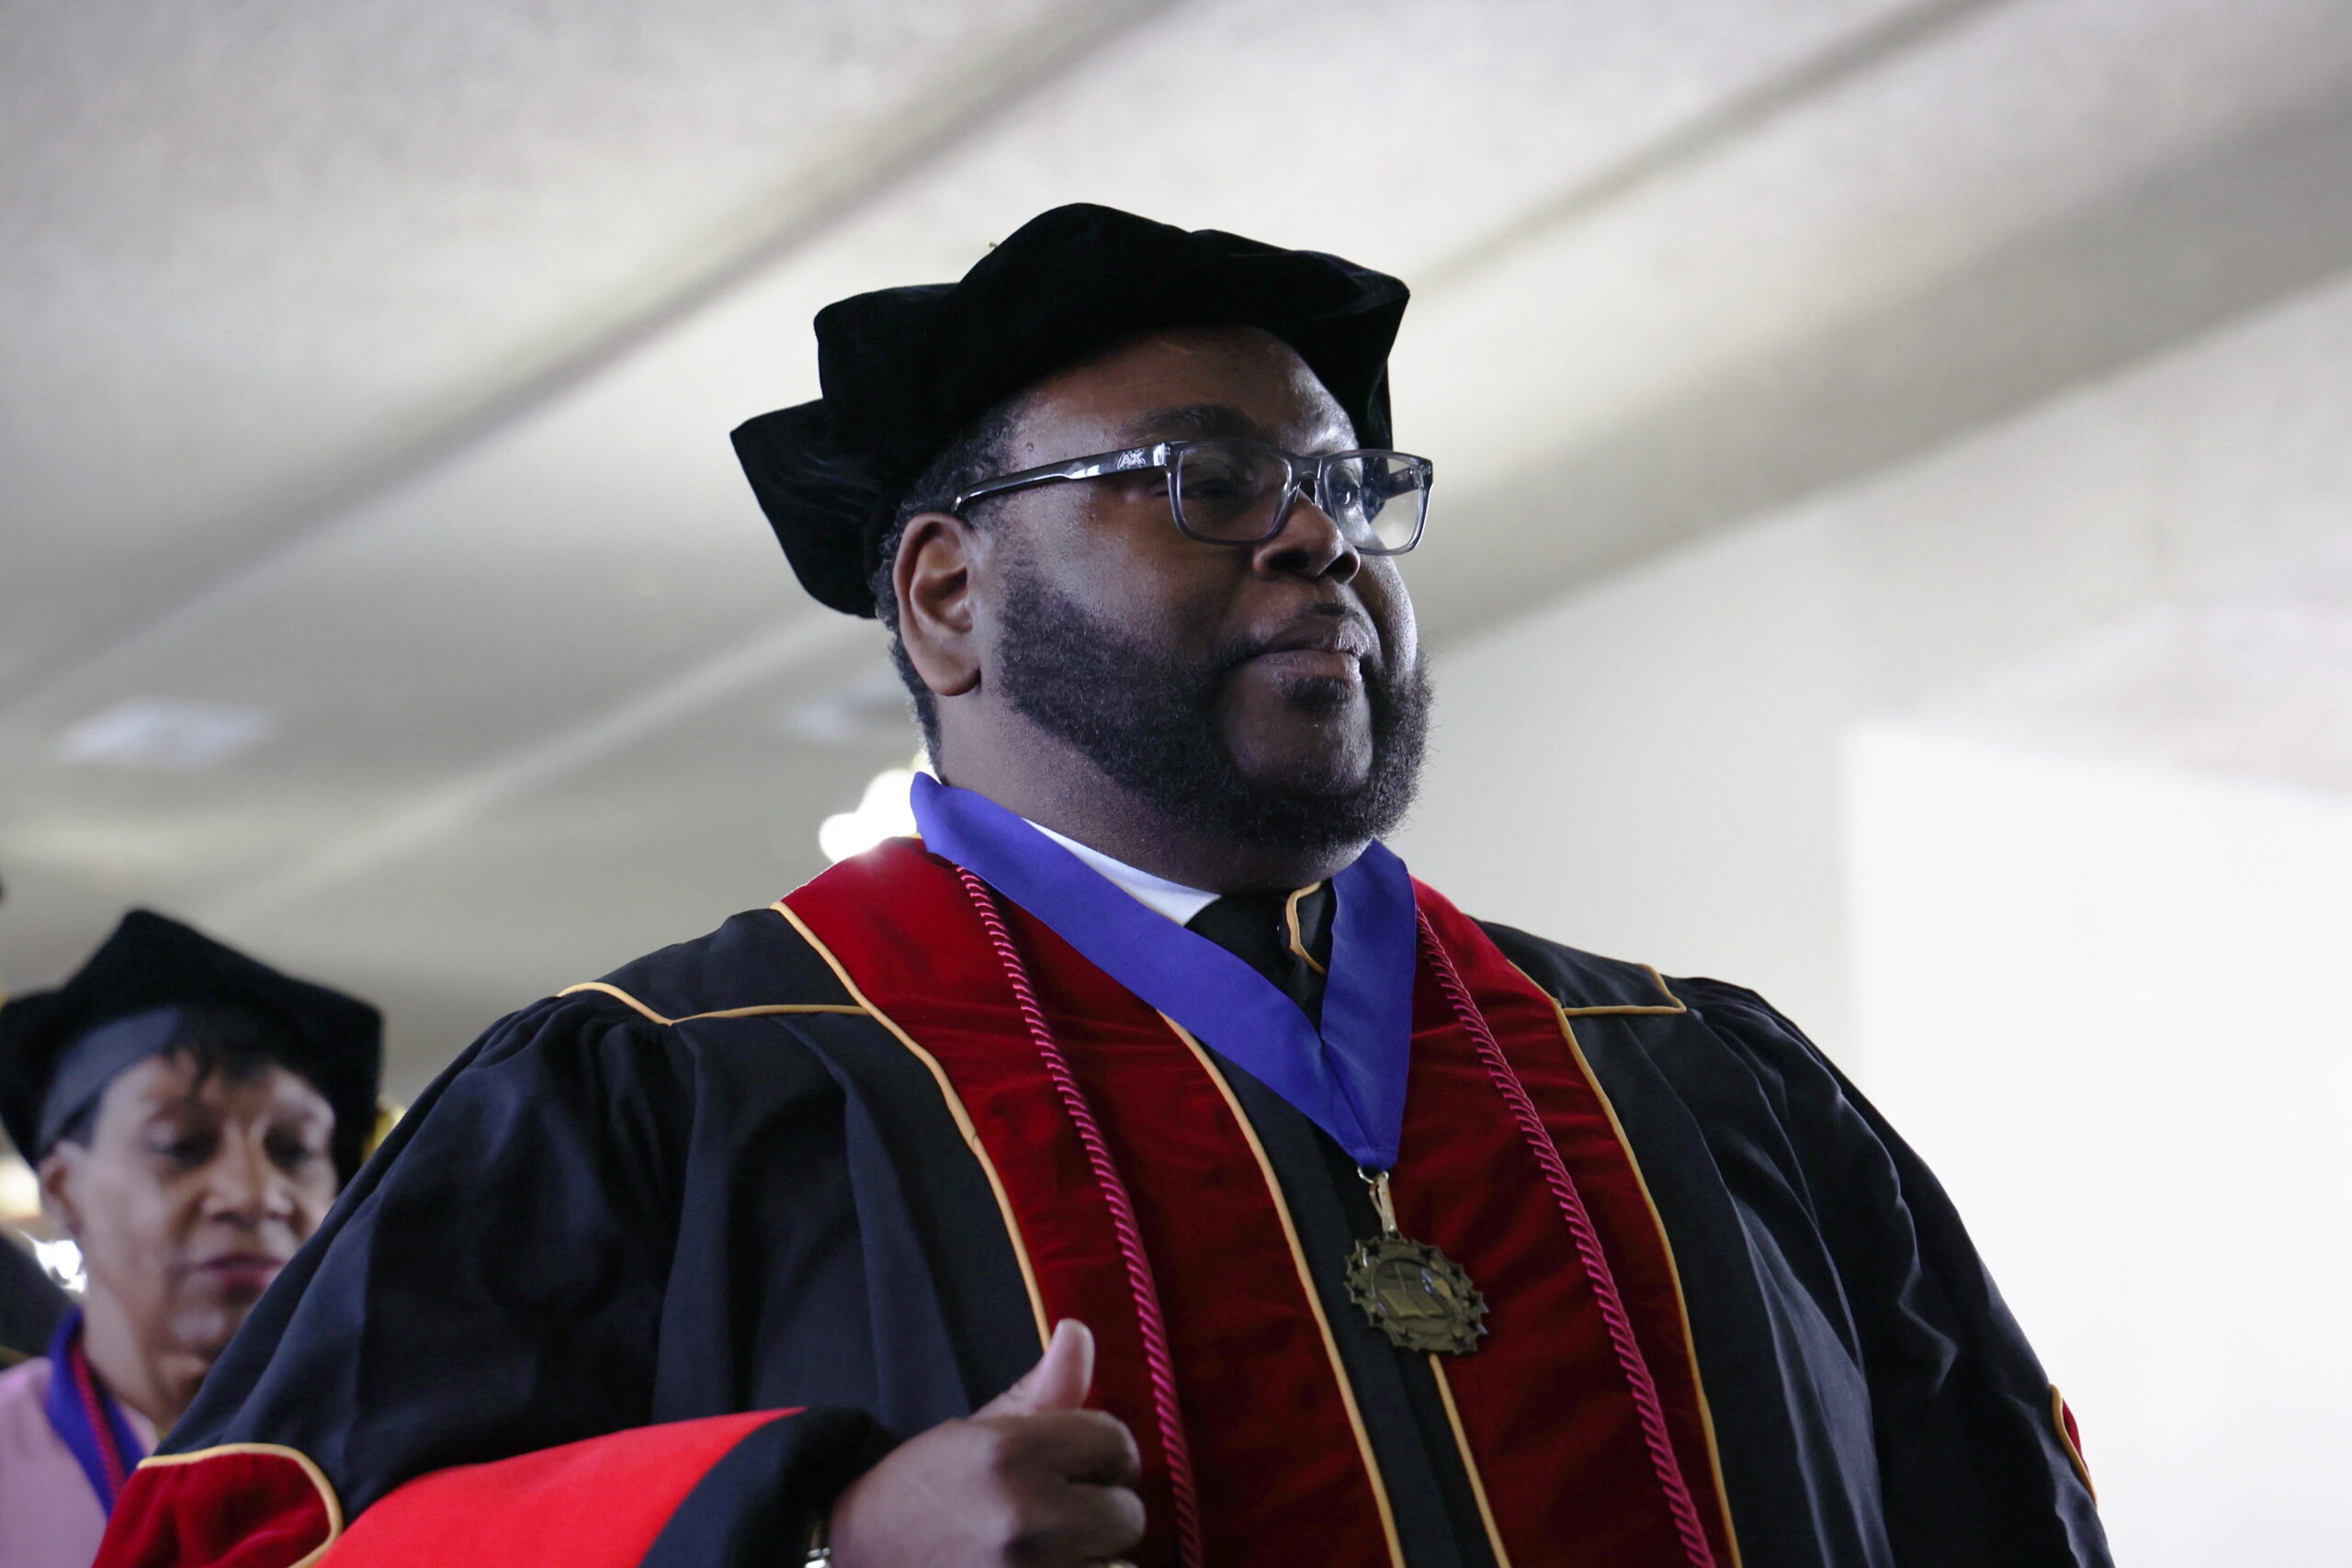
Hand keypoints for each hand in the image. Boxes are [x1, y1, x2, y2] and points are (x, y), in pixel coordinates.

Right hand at [828, 1319, 1144, 1566]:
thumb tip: (1079, 1331)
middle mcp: (1026, 1516)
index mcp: (1011, 1454)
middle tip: (1060, 1509)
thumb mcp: (977, 1432)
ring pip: (1118, 1564)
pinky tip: (1049, 1566)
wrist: (858, 1557)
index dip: (1101, 1451)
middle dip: (1103, 1508)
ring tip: (1054, 1547)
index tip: (1075, 1465)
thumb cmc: (922, 1493)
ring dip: (1096, 1555)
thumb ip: (1042, 1389)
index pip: (1115, 1442)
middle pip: (1128, 1513)